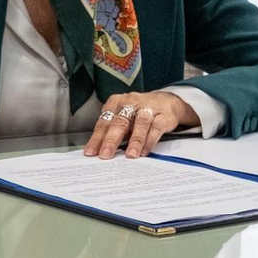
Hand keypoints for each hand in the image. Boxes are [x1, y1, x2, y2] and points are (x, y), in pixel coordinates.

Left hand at [83, 92, 199, 158]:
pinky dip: (150, 141)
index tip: (91, 152)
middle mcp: (131, 103)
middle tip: (105, 154)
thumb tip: (101, 151)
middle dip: (111, 140)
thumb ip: (113, 131)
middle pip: (119, 122)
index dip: (97, 138)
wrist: (166, 102)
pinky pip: (156, 128)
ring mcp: (147, 108)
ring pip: (140, 124)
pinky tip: (145, 151)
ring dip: (134, 141)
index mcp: (116, 102)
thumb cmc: (139, 112)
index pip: (104, 122)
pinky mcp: (163, 116)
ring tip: (129, 155)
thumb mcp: (123, 117)